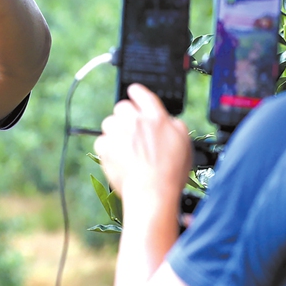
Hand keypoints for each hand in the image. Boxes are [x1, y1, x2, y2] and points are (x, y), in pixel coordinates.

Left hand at [94, 84, 192, 200]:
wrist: (152, 192)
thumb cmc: (170, 172)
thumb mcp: (184, 143)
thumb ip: (174, 125)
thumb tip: (167, 120)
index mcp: (155, 117)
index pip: (140, 92)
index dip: (136, 92)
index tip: (133, 93)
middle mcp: (134, 121)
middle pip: (122, 106)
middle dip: (125, 116)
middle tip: (132, 130)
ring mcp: (118, 134)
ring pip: (109, 122)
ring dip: (115, 130)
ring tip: (125, 146)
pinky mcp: (105, 148)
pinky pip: (101, 140)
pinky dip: (107, 147)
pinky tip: (118, 156)